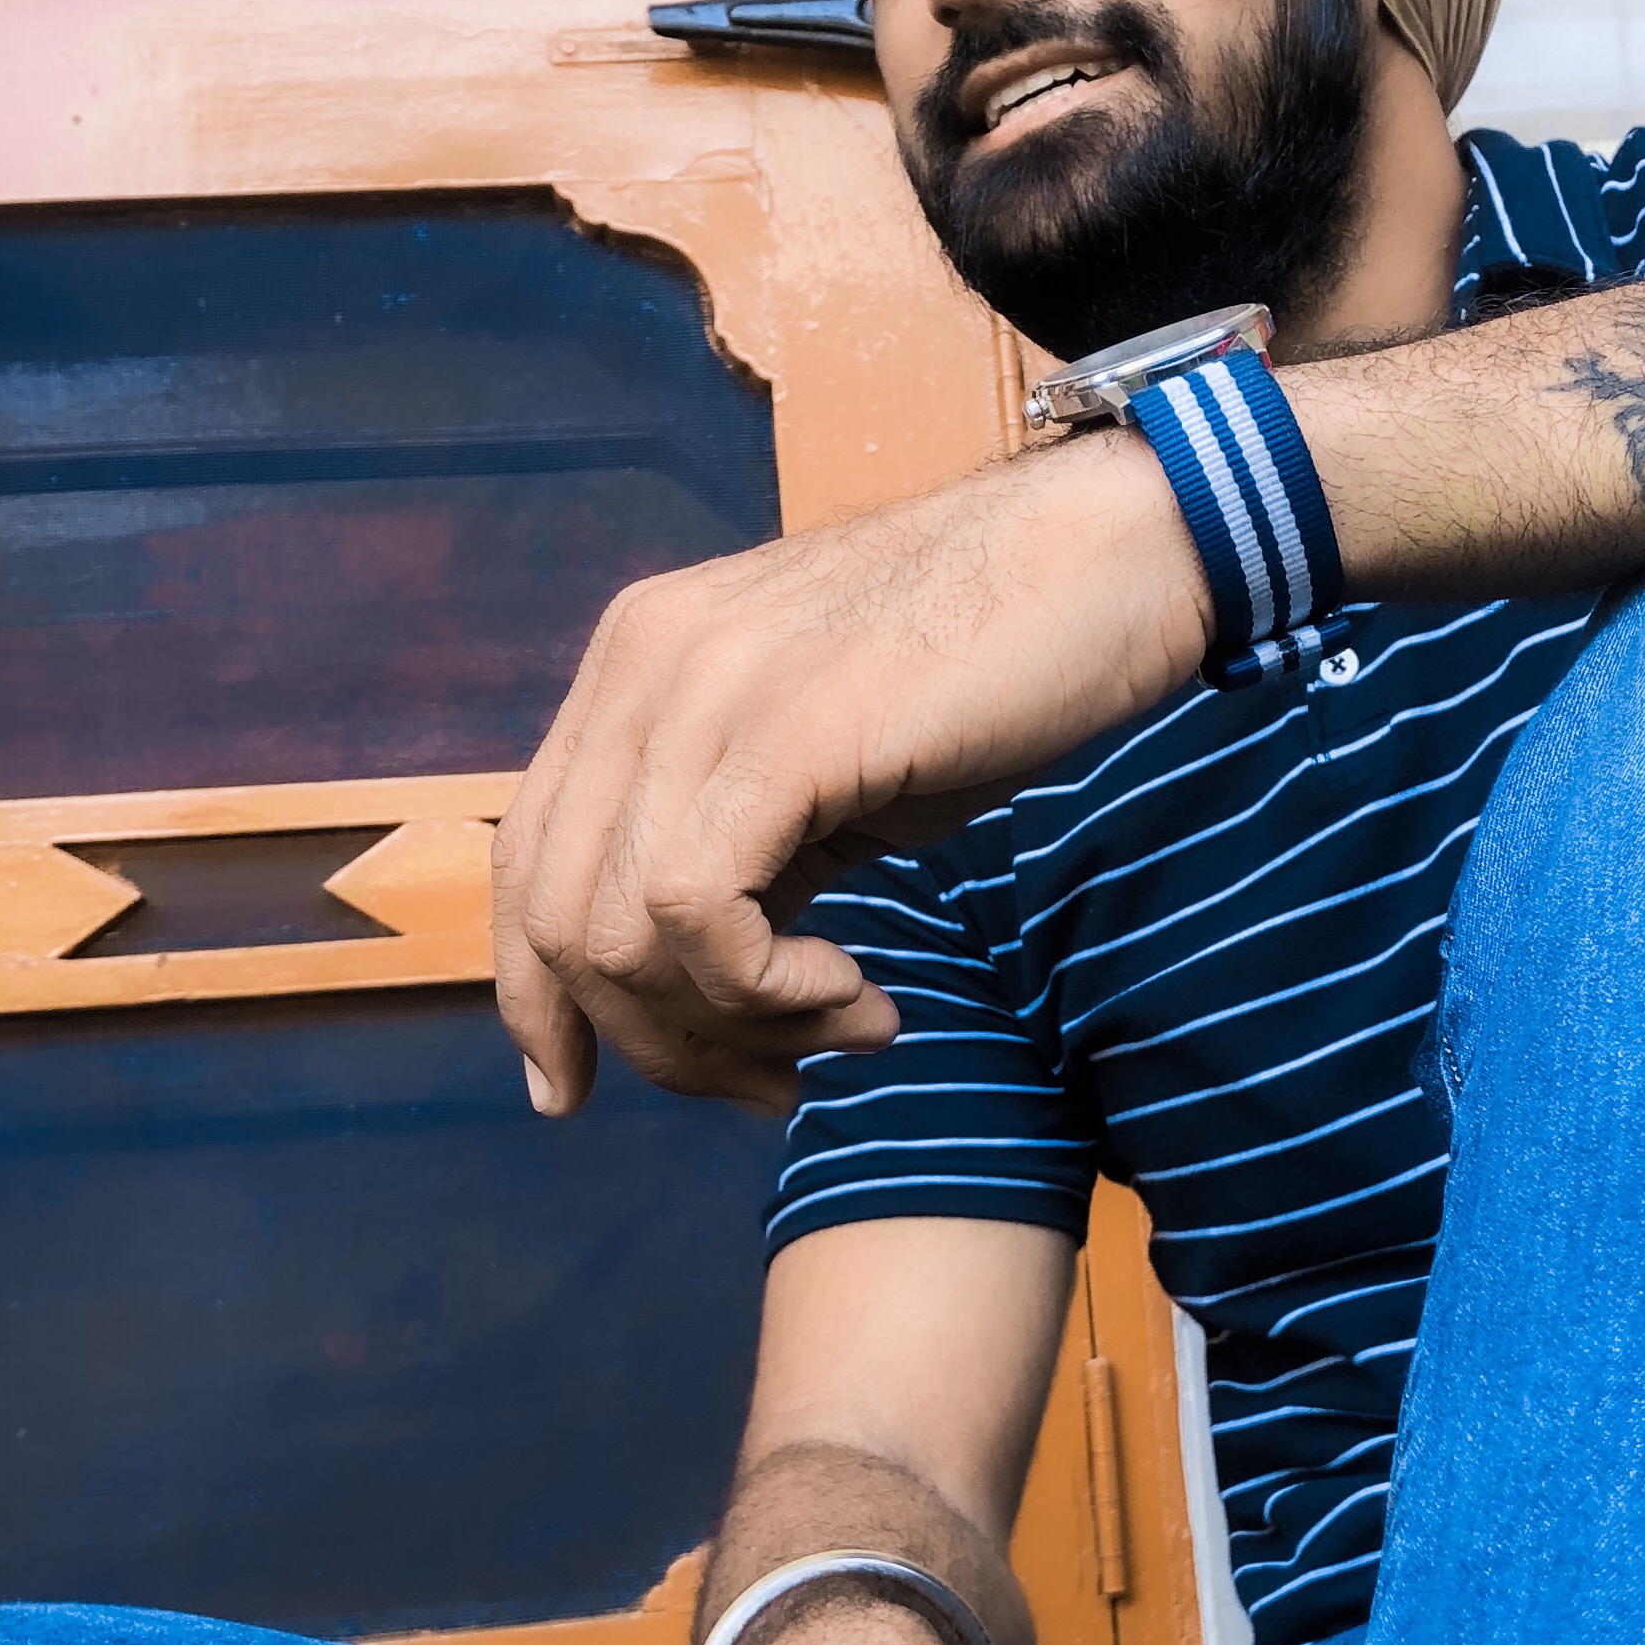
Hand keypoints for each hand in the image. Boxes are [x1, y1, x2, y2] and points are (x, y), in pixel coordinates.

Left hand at [493, 429, 1208, 1117]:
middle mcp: (644, 662)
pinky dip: (770, 995)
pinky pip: (701, 913)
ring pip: (620, 937)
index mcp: (638, 660)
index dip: (538, 998)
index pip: (527, 860)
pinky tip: (858, 994)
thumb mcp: (825, 764)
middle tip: (771, 1083)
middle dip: (657, 1043)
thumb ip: (737, 846)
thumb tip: (688, 987)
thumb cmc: (995, 667)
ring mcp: (705, 687)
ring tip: (844, 1026)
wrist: (1117, 553)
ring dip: (734, 1029)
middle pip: (558, 920)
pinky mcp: (784, 730)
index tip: (574, 1091)